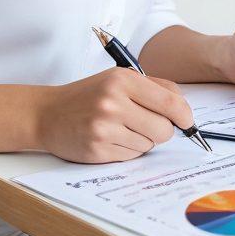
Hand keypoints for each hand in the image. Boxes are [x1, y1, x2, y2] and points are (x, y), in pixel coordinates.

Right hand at [34, 68, 193, 162]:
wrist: (46, 113)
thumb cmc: (89, 95)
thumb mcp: (119, 79)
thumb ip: (155, 88)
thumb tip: (185, 109)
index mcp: (122, 80)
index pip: (170, 102)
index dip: (185, 116)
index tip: (187, 122)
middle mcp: (113, 102)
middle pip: (164, 129)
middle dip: (162, 130)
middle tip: (147, 124)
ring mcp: (104, 128)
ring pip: (149, 145)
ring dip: (142, 140)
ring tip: (121, 128)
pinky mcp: (97, 150)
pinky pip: (132, 156)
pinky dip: (127, 150)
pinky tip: (111, 139)